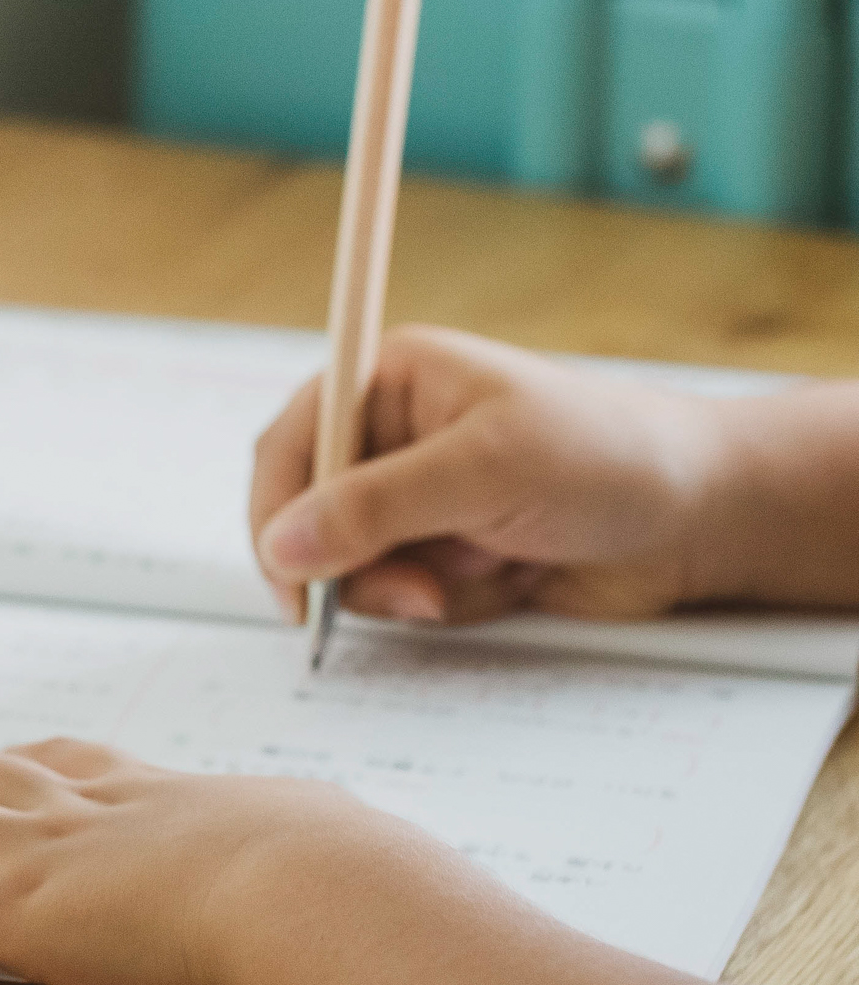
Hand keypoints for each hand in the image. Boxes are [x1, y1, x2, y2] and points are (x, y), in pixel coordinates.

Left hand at [0, 740, 414, 984]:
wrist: (325, 891)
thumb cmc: (359, 890)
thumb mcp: (349, 866)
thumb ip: (340, 878)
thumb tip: (390, 896)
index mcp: (166, 796)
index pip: (63, 764)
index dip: (4, 766)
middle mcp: (86, 810)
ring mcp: (40, 854)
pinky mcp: (10, 913)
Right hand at [250, 325, 724, 626]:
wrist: (707, 518)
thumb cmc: (608, 457)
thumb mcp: (484, 470)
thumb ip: (374, 508)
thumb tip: (281, 546)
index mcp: (390, 381)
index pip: (292, 443)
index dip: (276, 511)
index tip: (287, 578)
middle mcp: (395, 437)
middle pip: (311, 513)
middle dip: (355, 561)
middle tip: (412, 593)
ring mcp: (422, 499)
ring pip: (354, 565)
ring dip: (406, 587)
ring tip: (474, 580)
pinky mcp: (450, 553)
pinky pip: (404, 595)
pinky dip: (444, 603)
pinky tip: (502, 582)